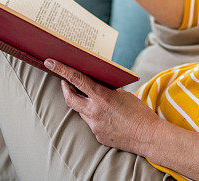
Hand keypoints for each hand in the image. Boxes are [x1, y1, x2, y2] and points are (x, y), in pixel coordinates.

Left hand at [44, 58, 162, 156]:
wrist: (148, 136)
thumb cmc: (139, 112)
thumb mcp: (123, 94)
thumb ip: (106, 89)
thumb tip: (95, 84)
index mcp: (102, 97)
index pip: (76, 79)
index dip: (61, 70)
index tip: (50, 63)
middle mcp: (94, 112)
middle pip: (70, 98)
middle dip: (65, 88)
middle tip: (64, 81)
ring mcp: (94, 126)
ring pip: (80, 111)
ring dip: (82, 103)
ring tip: (90, 98)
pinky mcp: (98, 136)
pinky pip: (90, 123)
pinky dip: (94, 116)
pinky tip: (105, 115)